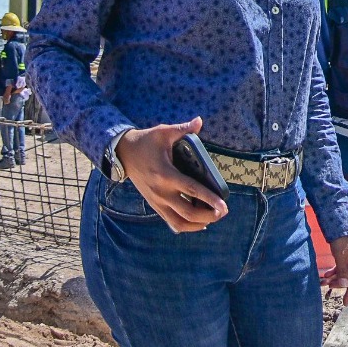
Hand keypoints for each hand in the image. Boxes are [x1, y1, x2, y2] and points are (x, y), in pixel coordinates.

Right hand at [113, 117, 228, 233]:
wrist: (123, 154)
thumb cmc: (146, 141)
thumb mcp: (163, 132)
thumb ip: (183, 129)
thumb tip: (199, 121)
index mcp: (166, 175)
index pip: (192, 190)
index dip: (209, 199)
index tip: (224, 205)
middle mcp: (161, 192)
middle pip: (188, 212)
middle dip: (209, 214)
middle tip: (224, 211)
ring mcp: (157, 201)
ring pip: (179, 223)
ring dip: (198, 223)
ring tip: (214, 217)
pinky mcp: (154, 205)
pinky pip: (172, 222)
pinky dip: (187, 225)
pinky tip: (200, 222)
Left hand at [326, 234, 347, 304]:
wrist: (341, 227)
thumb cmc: (342, 242)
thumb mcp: (340, 258)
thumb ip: (342, 273)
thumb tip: (344, 285)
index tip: (344, 303)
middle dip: (338, 283)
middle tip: (326, 285)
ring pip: (345, 274)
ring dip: (335, 277)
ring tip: (323, 280)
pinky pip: (343, 268)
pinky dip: (335, 271)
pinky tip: (326, 274)